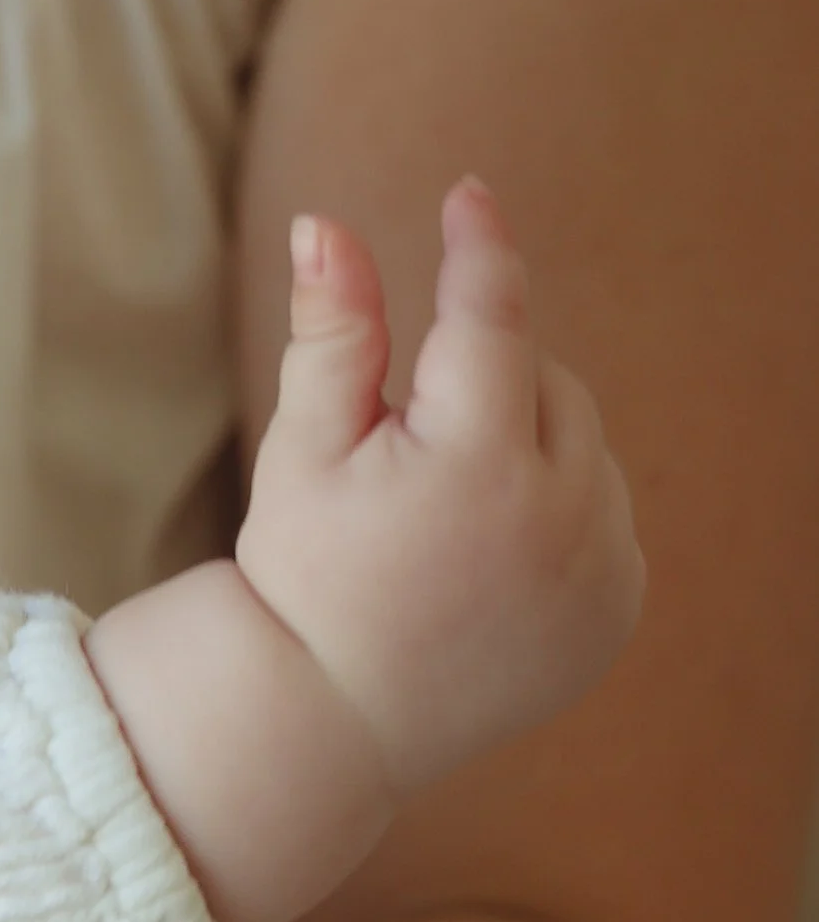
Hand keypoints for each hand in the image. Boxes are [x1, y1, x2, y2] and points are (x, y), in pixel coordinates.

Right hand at [239, 179, 646, 799]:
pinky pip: (604, 513)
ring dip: (523, 446)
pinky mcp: (618, 608)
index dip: (476, 250)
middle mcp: (558, 515)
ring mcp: (599, 568)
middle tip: (408, 454)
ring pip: (581, 443)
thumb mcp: (302, 452)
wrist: (336, 724)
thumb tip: (323, 223)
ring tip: (447, 516)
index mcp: (472, 465)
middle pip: (543, 380)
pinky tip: (489, 556)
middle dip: (480, 389)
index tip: (468, 197)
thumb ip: (331, 336)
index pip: (491, 317)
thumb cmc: (304, 576)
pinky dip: (558, 512)